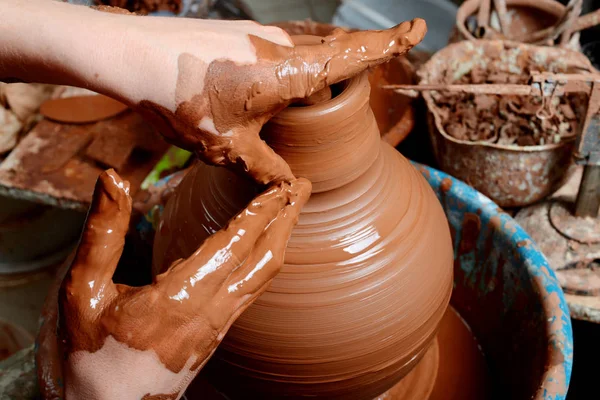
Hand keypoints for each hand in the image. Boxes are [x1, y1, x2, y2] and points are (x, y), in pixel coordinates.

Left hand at [0, 1, 425, 184]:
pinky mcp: (240, 36)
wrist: (130, 56)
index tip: (417, 26)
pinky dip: (305, 52)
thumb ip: (265, 170)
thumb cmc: (182, 99)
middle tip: (394, 45)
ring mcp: (259, 37)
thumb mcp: (228, 147)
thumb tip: (293, 192)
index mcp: (289, 72)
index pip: (352, 55)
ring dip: (336, 49)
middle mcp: (281, 47)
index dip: (387, 44)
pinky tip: (294, 70)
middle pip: (339, 42)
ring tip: (347, 66)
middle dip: (370, 44)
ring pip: (313, 41)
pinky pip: (287, 42)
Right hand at [45, 169, 309, 399]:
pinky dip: (266, 260)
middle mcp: (210, 311)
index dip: (260, 212)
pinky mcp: (218, 333)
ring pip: (264, 277)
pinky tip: (263, 248)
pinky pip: (253, 291)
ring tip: (291, 210)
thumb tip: (112, 179)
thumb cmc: (91, 354)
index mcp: (179, 298)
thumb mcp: (84, 291)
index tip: (281, 184)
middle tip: (304, 186)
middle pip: (264, 259)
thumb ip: (101, 234)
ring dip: (281, 238)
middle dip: (286, 218)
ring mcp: (219, 325)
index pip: (233, 245)